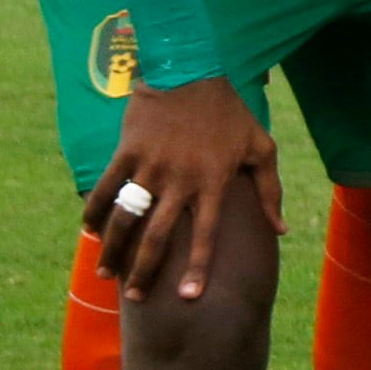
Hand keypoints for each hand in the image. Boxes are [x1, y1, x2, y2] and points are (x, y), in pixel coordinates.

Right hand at [84, 76, 282, 301]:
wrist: (191, 71)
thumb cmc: (230, 114)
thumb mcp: (261, 148)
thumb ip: (270, 192)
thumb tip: (281, 230)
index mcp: (214, 183)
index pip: (206, 236)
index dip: (197, 268)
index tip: (189, 298)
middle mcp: (181, 180)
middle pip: (159, 237)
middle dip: (146, 271)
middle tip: (136, 298)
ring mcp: (152, 166)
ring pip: (128, 217)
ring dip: (114, 249)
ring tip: (107, 273)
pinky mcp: (128, 151)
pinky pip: (107, 188)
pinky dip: (95, 211)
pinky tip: (90, 232)